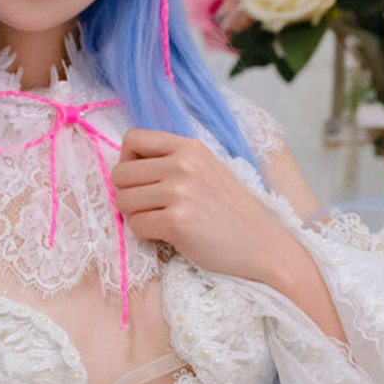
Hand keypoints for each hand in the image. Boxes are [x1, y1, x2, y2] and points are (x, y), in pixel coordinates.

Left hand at [110, 127, 297, 283]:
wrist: (263, 244)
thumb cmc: (230, 211)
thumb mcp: (206, 170)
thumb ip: (171, 161)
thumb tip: (126, 165)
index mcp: (189, 147)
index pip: (132, 138)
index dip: (127, 161)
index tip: (141, 180)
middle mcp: (183, 164)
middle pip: (120, 174)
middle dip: (128, 194)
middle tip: (150, 207)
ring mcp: (180, 192)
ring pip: (123, 200)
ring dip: (135, 215)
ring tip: (160, 220)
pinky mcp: (177, 222)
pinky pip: (136, 226)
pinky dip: (146, 234)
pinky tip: (168, 235)